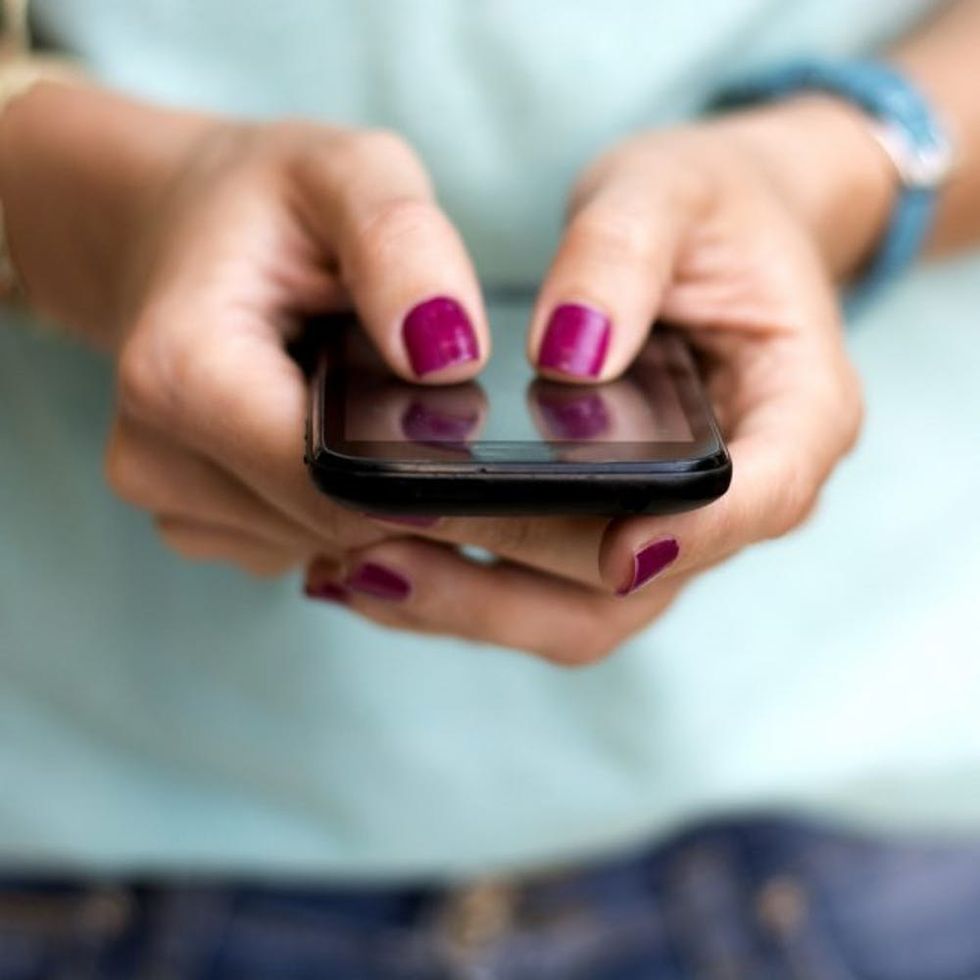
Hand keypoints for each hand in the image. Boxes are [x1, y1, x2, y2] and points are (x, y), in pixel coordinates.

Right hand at [0, 83, 491, 575]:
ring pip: (328, 545)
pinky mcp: (197, 522)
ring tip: (359, 400)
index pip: (332, 484)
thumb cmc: (265, 203)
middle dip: (401, 477)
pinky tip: (329, 433)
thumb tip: (450, 358)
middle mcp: (156, 456)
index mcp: (182, 373)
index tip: (465, 426)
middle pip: (334, 525)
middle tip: (417, 396)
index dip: (419, 469)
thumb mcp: (346, 173)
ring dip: (372, 490)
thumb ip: (402, 246)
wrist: (179, 231)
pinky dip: (338, 502)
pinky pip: (302, 545)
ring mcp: (169, 500)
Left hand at [306, 99, 891, 662]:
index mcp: (797, 411)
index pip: (765, 494)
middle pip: (639, 580)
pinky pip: (540, 591)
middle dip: (515, 578)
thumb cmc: (704, 209)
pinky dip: (461, 587)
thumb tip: (567, 351)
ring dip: (469, 604)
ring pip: (579, 612)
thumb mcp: (666, 191)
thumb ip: (621, 256)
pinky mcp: (609, 535)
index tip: (615, 548)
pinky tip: (372, 559)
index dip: (694, 533)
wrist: (708, 236)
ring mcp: (670, 528)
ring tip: (353, 567)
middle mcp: (739, 495)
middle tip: (387, 546)